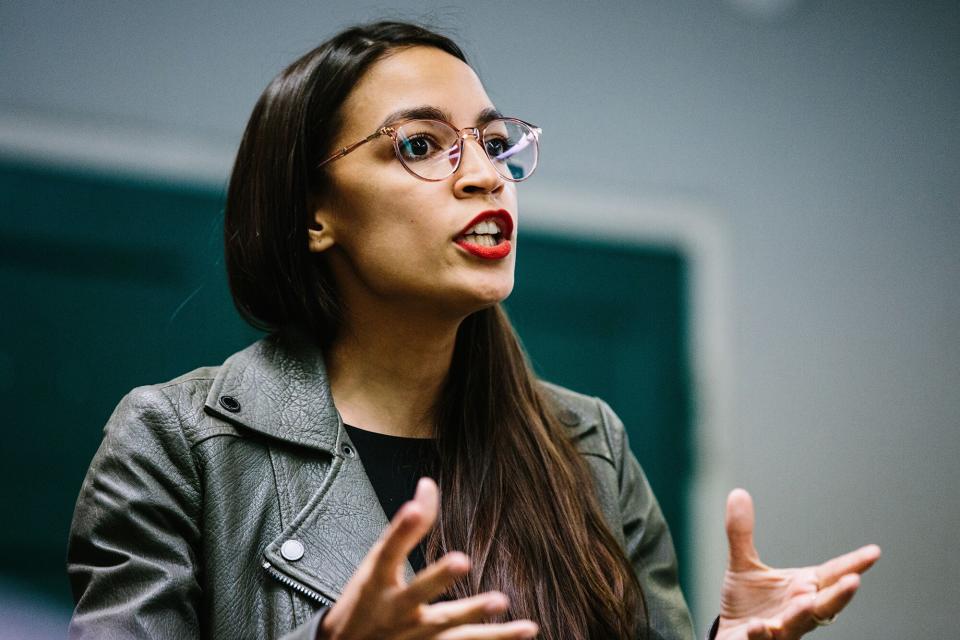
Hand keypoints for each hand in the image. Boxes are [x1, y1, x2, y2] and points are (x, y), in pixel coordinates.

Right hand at [318, 477, 538, 639]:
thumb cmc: (365, 604)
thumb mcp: (376, 565)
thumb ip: (405, 529)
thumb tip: (428, 485)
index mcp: (377, 582)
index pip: (387, 551)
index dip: (400, 530)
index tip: (413, 509)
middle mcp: (396, 610)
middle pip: (418, 592)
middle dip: (438, 578)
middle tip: (461, 560)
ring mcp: (415, 637)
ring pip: (448, 627)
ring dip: (475, 615)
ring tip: (501, 601)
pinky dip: (497, 639)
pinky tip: (526, 630)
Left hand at [715, 489, 880, 639]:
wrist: (731, 635)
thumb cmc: (747, 604)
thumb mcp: (742, 564)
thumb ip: (741, 532)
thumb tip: (738, 493)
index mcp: (802, 588)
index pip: (831, 574)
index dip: (853, 564)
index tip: (874, 551)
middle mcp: (799, 610)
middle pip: (825, 603)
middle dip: (840, 594)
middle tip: (854, 581)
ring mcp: (782, 629)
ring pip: (798, 624)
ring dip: (802, 614)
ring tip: (806, 602)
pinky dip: (763, 634)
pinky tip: (760, 626)